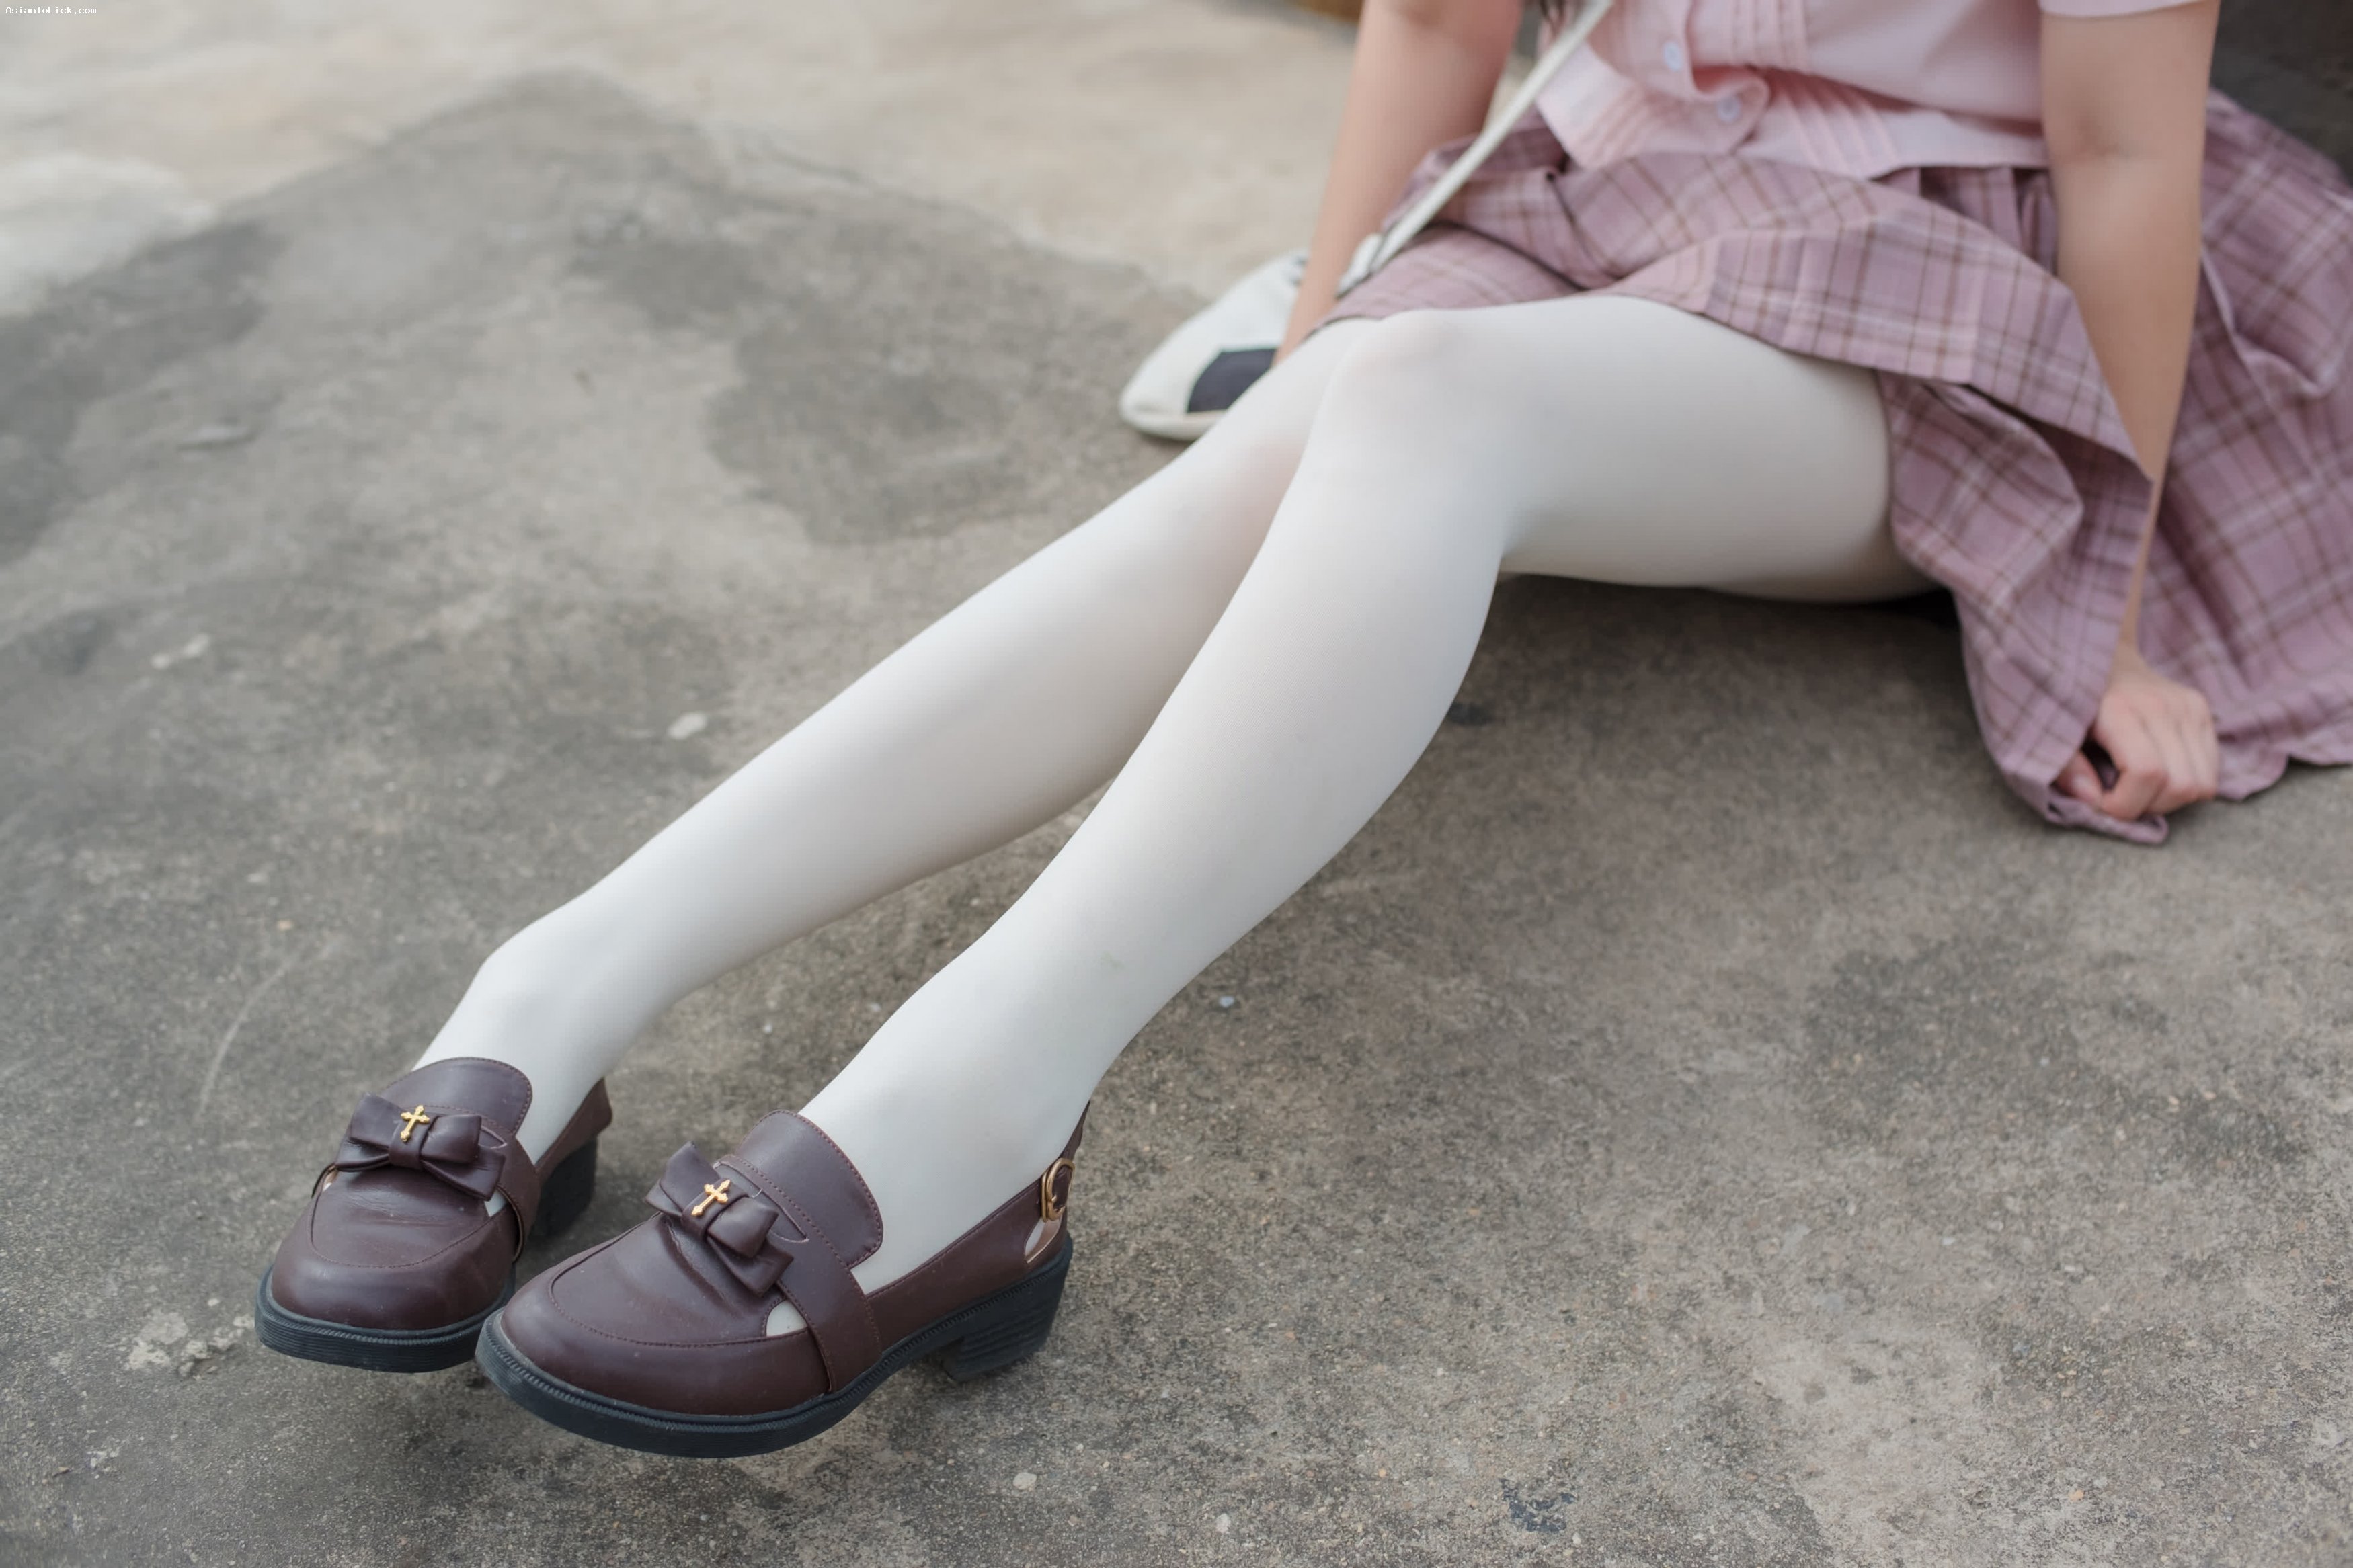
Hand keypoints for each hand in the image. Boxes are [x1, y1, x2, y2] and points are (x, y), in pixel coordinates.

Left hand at [2054, 647, 2217, 819]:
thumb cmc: (2071, 701)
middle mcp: (2163, 706)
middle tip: (2120, 798)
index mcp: (2122, 710)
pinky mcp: (2202, 711)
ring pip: (2203, 785)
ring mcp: (2189, 707)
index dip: (2125, 804)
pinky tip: (2158, 775)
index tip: (2100, 801)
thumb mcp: (2054, 733)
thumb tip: (2092, 801)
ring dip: (2170, 801)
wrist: (2102, 657)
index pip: (2147, 773)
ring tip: (2138, 789)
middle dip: (2148, 807)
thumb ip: (2066, 769)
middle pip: (2181, 786)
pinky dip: (2186, 786)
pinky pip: (2211, 772)